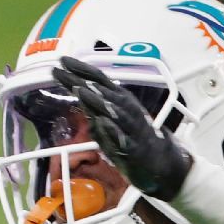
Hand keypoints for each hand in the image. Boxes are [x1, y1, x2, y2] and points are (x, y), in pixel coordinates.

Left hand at [52, 56, 192, 200]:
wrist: (161, 162)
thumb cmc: (136, 137)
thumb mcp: (114, 117)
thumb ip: (96, 107)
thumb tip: (78, 94)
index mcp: (121, 100)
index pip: (98, 80)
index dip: (80, 70)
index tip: (62, 61)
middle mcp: (127, 109)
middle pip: (102, 91)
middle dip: (81, 80)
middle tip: (61, 69)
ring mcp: (131, 128)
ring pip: (113, 111)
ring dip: (96, 100)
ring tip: (80, 90)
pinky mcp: (133, 148)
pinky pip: (121, 137)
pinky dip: (111, 129)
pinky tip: (100, 121)